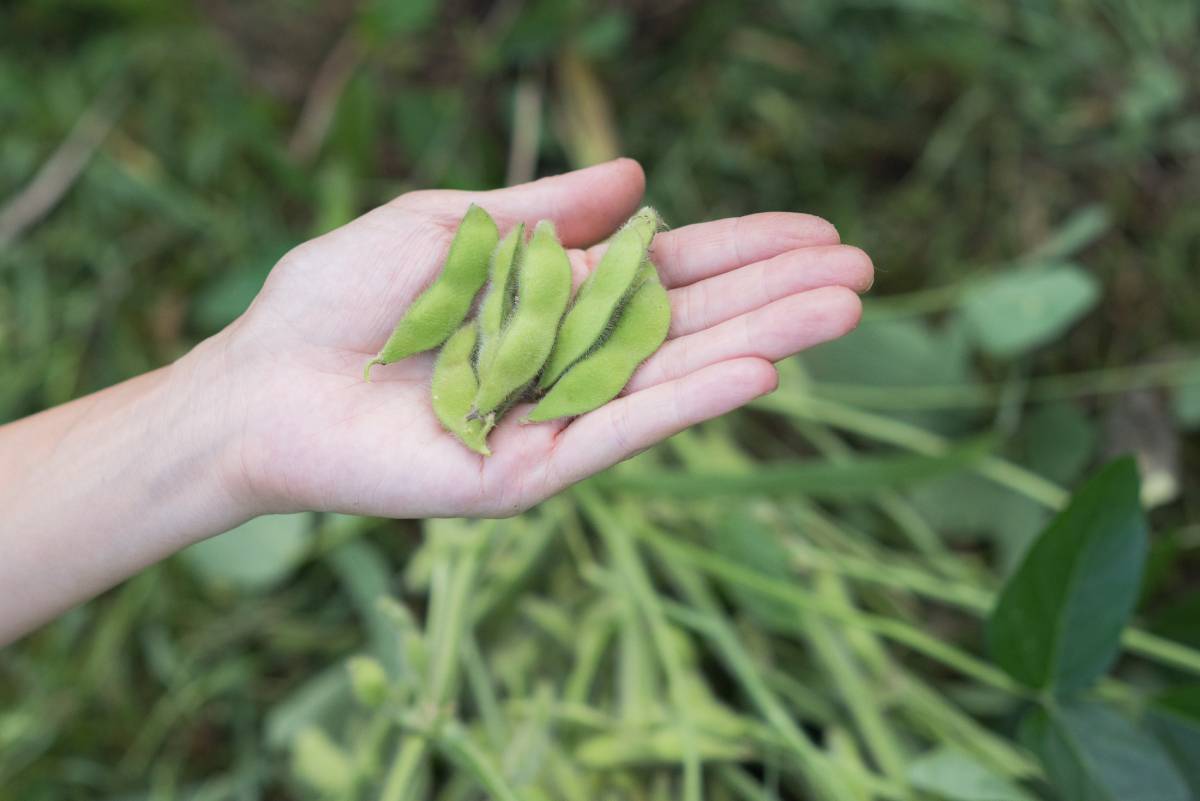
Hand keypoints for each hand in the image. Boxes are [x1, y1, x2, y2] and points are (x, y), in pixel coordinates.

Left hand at [209, 159, 871, 517]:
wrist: (262, 382)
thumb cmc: (341, 298)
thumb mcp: (452, 227)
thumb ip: (547, 212)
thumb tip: (641, 177)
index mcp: (556, 299)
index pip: (670, 273)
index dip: (744, 250)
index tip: (819, 232)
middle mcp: (570, 360)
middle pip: (690, 322)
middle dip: (776, 294)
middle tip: (864, 271)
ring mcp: (557, 420)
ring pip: (672, 374)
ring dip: (760, 342)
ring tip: (843, 310)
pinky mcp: (530, 473)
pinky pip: (618, 430)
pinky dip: (686, 404)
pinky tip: (758, 373)